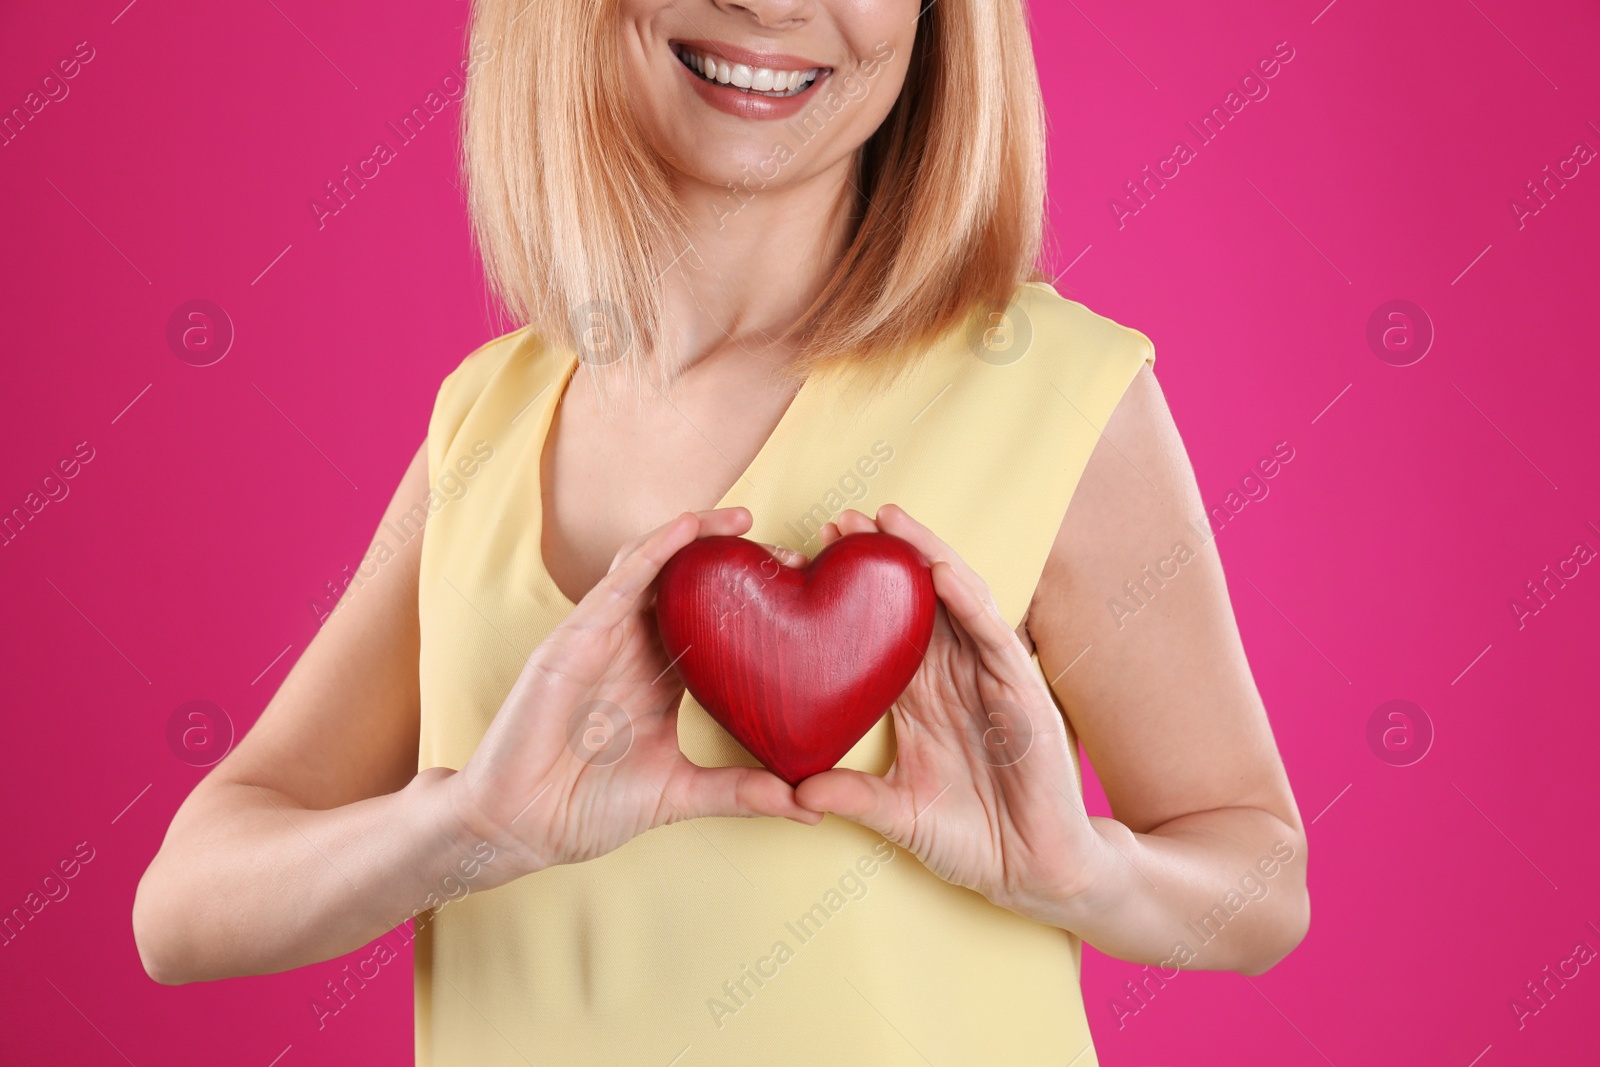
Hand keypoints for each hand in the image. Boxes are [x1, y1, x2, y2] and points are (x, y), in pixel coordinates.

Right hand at [445, 507, 819, 879]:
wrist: (519, 829)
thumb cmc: (584, 809)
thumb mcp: (680, 795)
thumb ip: (740, 792)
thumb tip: (808, 807)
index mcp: (659, 679)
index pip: (712, 623)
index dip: (755, 603)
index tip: (803, 592)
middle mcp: (632, 650)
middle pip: (687, 586)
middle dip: (735, 564)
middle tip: (790, 555)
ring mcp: (600, 640)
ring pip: (652, 568)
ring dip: (697, 540)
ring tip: (744, 522)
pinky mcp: (573, 641)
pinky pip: (617, 584)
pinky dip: (653, 551)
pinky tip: (687, 528)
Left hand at [794, 505, 1118, 927]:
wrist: (1036, 873)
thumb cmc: (973, 841)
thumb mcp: (896, 815)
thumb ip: (850, 797)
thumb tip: (793, 791)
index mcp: (918, 698)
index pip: (880, 630)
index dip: (847, 593)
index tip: (806, 556)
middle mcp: (952, 677)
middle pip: (914, 600)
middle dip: (881, 556)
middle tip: (839, 519)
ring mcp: (988, 679)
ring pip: (955, 601)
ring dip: (923, 557)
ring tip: (887, 521)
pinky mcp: (1020, 691)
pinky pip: (993, 636)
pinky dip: (968, 600)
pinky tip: (941, 571)